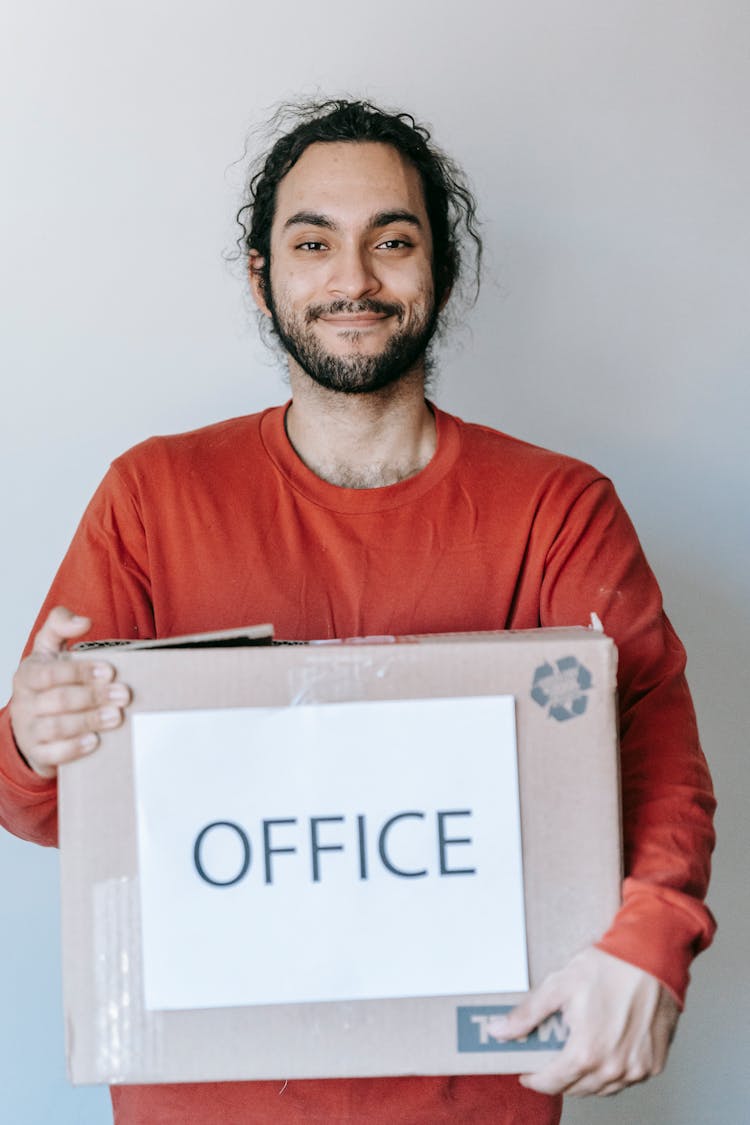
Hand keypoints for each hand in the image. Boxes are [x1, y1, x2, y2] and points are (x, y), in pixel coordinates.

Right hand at [10, 606, 130, 777]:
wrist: (32, 722)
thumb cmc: (47, 681)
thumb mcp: (48, 648)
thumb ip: (60, 624)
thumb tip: (83, 621)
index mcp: (28, 674)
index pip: (49, 673)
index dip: (79, 672)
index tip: (109, 671)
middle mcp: (25, 702)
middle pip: (57, 701)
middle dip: (93, 697)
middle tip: (123, 694)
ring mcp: (29, 729)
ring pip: (55, 728)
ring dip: (89, 721)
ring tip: (116, 716)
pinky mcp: (37, 752)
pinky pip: (52, 754)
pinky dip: (74, 749)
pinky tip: (95, 741)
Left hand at [488, 947, 679, 1096]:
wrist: (652, 957)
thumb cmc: (609, 967)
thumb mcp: (559, 985)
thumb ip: (527, 1014)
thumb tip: (500, 1032)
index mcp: (586, 1052)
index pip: (552, 1083)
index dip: (535, 1080)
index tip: (528, 1072)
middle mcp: (613, 1068)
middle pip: (577, 1088)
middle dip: (559, 1079)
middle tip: (550, 1061)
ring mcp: (636, 1069)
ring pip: (602, 1088)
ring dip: (585, 1079)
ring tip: (575, 1056)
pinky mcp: (653, 1063)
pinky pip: (627, 1079)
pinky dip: (612, 1073)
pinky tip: (604, 1053)